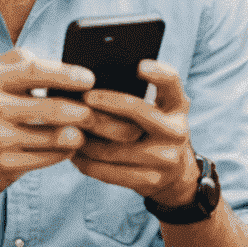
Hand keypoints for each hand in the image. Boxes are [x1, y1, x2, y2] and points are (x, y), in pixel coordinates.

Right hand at [0, 48, 95, 206]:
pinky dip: (64, 151)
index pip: (36, 70)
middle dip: (82, 110)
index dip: (68, 74)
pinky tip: (67, 147)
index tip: (90, 79)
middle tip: (96, 110)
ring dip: (77, 133)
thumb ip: (22, 64)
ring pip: (55, 135)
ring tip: (84, 129)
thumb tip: (66, 64)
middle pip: (53, 107)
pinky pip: (49, 157)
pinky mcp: (4, 166)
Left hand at [72, 59, 201, 208]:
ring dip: (89, 138)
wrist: (176, 174)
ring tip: (69, 127)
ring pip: (117, 147)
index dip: (158, 73)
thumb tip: (95, 80)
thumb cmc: (156, 130)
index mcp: (179, 106)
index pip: (172, 83)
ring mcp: (165, 159)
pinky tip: (74, 154)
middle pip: (139, 113)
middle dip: (109, 103)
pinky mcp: (149, 181)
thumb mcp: (162, 109)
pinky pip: (111, 172)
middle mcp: (176, 131)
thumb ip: (142, 94)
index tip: (139, 65)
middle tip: (84, 98)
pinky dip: (88, 163)